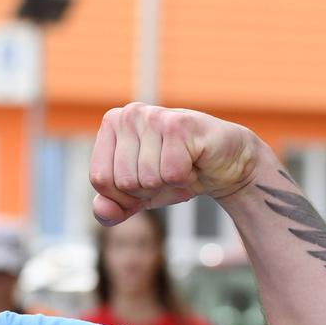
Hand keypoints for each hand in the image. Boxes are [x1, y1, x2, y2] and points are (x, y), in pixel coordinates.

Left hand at [89, 103, 259, 225]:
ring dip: (168, 184)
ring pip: (146, 179)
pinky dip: (184, 179)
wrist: (225, 165)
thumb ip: (111, 209)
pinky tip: (194, 163)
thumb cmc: (174, 176)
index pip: (99, 179)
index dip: (123, 195)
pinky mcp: (179, 125)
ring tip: (181, 167)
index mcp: (112, 124)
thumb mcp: (136, 198)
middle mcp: (129, 114)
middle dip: (148, 190)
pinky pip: (170, 174)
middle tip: (167, 174)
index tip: (144, 182)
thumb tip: (101, 210)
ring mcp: (154, 116)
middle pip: (122, 181)